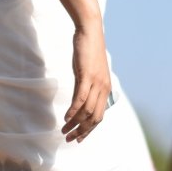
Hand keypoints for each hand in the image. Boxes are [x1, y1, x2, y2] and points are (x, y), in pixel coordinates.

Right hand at [62, 21, 110, 142]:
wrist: (90, 31)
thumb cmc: (88, 50)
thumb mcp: (90, 72)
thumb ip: (87, 86)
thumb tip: (80, 100)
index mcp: (106, 89)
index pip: (99, 117)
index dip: (89, 130)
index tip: (78, 138)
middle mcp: (103, 89)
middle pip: (94, 118)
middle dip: (82, 131)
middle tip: (69, 139)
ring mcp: (96, 83)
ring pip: (87, 111)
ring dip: (75, 123)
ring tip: (64, 130)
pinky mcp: (87, 76)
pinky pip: (80, 98)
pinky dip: (73, 110)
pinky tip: (66, 117)